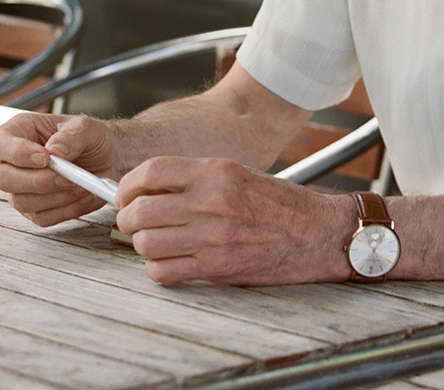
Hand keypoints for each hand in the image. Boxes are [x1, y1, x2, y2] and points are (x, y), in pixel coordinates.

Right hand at [0, 112, 120, 226]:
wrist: (108, 158)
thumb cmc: (91, 138)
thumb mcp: (87, 127)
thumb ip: (72, 136)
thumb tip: (54, 152)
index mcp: (18, 131)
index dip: (16, 153)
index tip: (45, 158)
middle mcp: (12, 162)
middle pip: (4, 179)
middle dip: (38, 181)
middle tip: (68, 177)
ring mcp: (20, 188)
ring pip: (21, 202)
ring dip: (55, 197)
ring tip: (81, 184)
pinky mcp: (34, 209)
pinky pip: (41, 217)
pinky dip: (65, 210)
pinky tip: (81, 195)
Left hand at [115, 156, 354, 284]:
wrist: (319, 233)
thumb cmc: (280, 205)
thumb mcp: (239, 175)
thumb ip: (196, 179)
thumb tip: (150, 189)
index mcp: (217, 172)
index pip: (151, 171)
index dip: (128, 185)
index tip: (124, 195)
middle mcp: (212, 201)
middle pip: (141, 211)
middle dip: (129, 220)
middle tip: (134, 224)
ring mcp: (213, 236)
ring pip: (146, 244)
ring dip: (143, 246)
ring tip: (155, 244)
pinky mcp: (217, 268)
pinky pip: (164, 272)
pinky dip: (158, 271)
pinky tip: (170, 264)